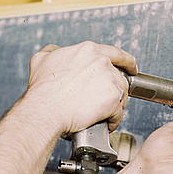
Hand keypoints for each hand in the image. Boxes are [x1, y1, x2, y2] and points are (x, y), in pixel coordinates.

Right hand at [23, 41, 137, 135]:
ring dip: (115, 105)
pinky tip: (105, 123)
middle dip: (115, 89)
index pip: (115, 53)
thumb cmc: (42, 89)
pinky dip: (113, 120)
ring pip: (121, 94)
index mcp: (88, 50)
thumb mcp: (41, 60)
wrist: (45, 110)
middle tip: (108, 98)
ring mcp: (109, 80)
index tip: (130, 67)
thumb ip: (52, 51)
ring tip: (103, 113)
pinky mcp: (112, 100)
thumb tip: (56, 51)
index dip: (126, 62)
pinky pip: (119, 113)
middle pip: (119, 76)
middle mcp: (101, 62)